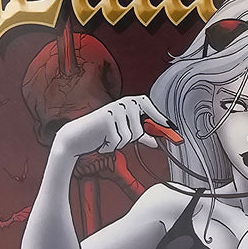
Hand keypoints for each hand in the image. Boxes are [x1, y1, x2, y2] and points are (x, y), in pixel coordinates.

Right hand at [53, 95, 168, 158]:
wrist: (76, 138)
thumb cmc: (100, 134)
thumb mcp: (123, 132)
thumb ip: (140, 135)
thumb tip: (157, 142)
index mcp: (127, 102)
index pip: (147, 105)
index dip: (159, 117)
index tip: (171, 128)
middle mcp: (122, 103)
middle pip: (140, 128)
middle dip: (131, 138)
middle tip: (117, 137)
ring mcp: (113, 109)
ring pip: (130, 136)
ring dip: (120, 143)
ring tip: (108, 138)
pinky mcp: (105, 119)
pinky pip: (118, 140)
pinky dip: (110, 146)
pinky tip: (102, 142)